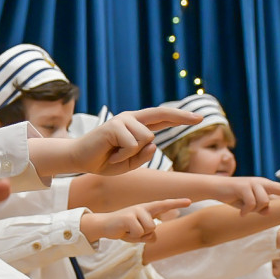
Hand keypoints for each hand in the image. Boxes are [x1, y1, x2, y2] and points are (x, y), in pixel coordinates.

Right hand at [70, 108, 201, 175]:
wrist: (80, 160)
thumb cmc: (104, 161)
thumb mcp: (130, 163)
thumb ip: (144, 156)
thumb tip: (154, 142)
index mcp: (136, 125)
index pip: (161, 118)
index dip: (179, 117)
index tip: (198, 118)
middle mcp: (131, 119)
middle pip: (160, 115)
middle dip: (181, 117)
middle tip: (199, 118)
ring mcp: (122, 120)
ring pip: (146, 138)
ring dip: (134, 154)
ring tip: (117, 155)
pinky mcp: (114, 125)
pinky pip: (132, 144)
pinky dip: (124, 155)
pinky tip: (112, 154)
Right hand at [80, 198, 190, 243]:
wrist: (104, 226)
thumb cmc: (123, 229)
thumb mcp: (139, 233)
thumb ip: (149, 235)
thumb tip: (153, 237)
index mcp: (147, 210)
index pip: (164, 205)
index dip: (177, 203)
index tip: (189, 201)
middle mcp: (142, 208)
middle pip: (154, 228)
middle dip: (144, 235)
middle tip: (132, 231)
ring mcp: (135, 211)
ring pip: (147, 230)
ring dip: (137, 236)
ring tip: (127, 230)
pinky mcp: (128, 217)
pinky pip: (138, 233)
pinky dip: (131, 237)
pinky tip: (123, 231)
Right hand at [215, 177, 279, 214]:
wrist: (215, 187)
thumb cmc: (232, 195)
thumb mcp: (248, 203)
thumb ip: (260, 206)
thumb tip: (268, 211)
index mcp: (263, 185)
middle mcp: (260, 182)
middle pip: (274, 197)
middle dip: (270, 205)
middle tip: (264, 206)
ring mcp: (252, 183)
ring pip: (263, 202)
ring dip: (253, 210)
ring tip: (244, 210)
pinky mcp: (243, 187)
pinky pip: (251, 203)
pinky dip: (246, 211)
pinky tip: (240, 213)